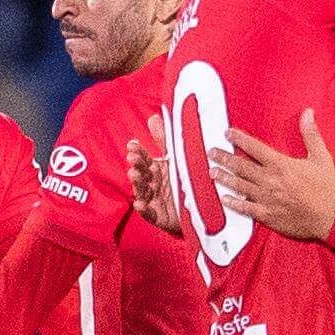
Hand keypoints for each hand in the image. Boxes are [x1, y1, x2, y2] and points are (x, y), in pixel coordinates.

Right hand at [130, 115, 182, 234]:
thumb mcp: (176, 159)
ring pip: (142, 191)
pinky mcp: (159, 217)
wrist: (202, 209)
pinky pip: (150, 214)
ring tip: (134, 174)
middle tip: (133, 157)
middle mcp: (152, 184)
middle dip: (136, 164)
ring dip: (137, 183)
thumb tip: (153, 117)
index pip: (144, 158)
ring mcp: (154, 201)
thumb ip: (164, 140)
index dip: (138, 152)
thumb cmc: (185, 182)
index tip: (133, 144)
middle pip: (141, 173)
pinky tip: (139, 204)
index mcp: (155, 170)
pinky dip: (143, 209)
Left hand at [210, 110, 334, 241]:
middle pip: (241, 167)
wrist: (332, 218)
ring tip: (212, 172)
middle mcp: (270, 181)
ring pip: (239, 186)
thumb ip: (311, 134)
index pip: (254, 148)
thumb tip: (308, 113)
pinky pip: (246, 208)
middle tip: (211, 152)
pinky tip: (225, 199)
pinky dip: (234, 203)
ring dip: (224, 178)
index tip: (228, 133)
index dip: (239, 139)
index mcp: (281, 165)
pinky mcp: (268, 215)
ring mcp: (267, 199)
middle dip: (224, 158)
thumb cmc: (327, 189)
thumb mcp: (321, 157)